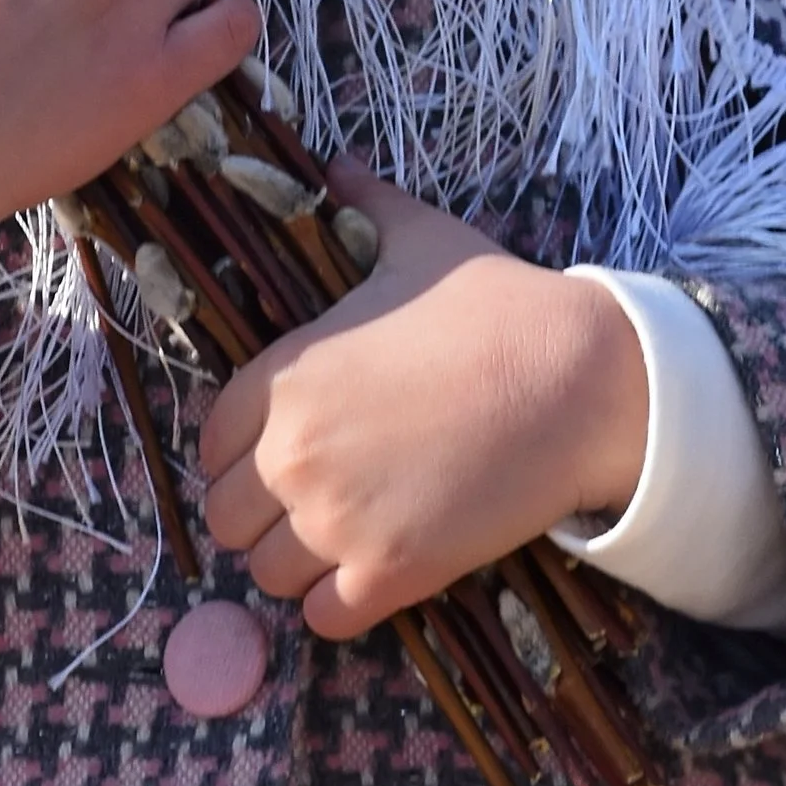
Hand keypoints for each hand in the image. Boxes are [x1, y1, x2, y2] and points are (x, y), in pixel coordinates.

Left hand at [198, 170, 648, 639]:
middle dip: (263, 516)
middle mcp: (291, 453)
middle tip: (317, 504)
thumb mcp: (418, 241)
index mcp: (282, 376)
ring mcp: (337, 520)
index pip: (208, 445)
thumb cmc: (496, 307)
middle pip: (227, 520)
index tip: (281, 454)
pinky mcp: (389, 574)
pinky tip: (375, 575)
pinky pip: (322, 620)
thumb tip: (338, 165)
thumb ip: (363, 206)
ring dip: (298, 565)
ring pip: (267, 576)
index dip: (240, 454)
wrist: (577, 379)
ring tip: (346, 541)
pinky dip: (339, 607)